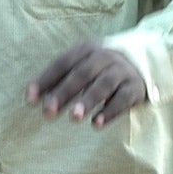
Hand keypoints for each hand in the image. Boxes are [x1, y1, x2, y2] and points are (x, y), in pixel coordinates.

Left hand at [28, 42, 146, 125]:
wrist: (142, 61)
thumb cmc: (99, 68)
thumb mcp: (80, 66)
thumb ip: (58, 80)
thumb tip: (32, 99)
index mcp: (86, 50)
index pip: (62, 63)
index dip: (46, 80)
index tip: (30, 99)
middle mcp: (104, 57)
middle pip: (82, 74)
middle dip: (64, 93)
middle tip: (48, 111)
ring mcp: (121, 71)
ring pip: (103, 85)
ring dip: (87, 101)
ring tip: (73, 118)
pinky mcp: (135, 87)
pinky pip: (123, 99)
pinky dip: (110, 111)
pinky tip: (96, 123)